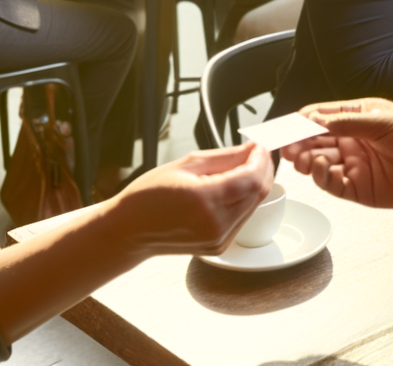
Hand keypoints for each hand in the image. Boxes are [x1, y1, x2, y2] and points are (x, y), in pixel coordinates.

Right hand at [108, 143, 274, 255]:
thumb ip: (225, 157)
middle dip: (262, 169)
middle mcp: (215, 224)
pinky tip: (231, 188)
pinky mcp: (219, 246)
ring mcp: (219, 239)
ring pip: (254, 206)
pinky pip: (243, 218)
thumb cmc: (148, 195)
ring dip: (254, 184)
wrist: (130, 230)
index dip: (261, 160)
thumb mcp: (185, 165)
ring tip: (241, 167)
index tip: (258, 145)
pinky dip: (243, 200)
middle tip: (254, 152)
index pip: (251, 179)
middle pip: (258, 193)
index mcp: (204, 201)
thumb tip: (252, 149)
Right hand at [280, 98, 392, 209]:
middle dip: (299, 144)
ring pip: (319, 164)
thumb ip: (348, 123)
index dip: (301, 122)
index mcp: (356, 119)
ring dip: (307, 161)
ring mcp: (354, 165)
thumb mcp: (384, 121)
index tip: (285, 126)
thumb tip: (316, 121)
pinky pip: (334, 186)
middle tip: (289, 147)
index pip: (319, 118)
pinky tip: (322, 171)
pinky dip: (323, 179)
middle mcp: (351, 142)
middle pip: (314, 142)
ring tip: (304, 159)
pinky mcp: (360, 188)